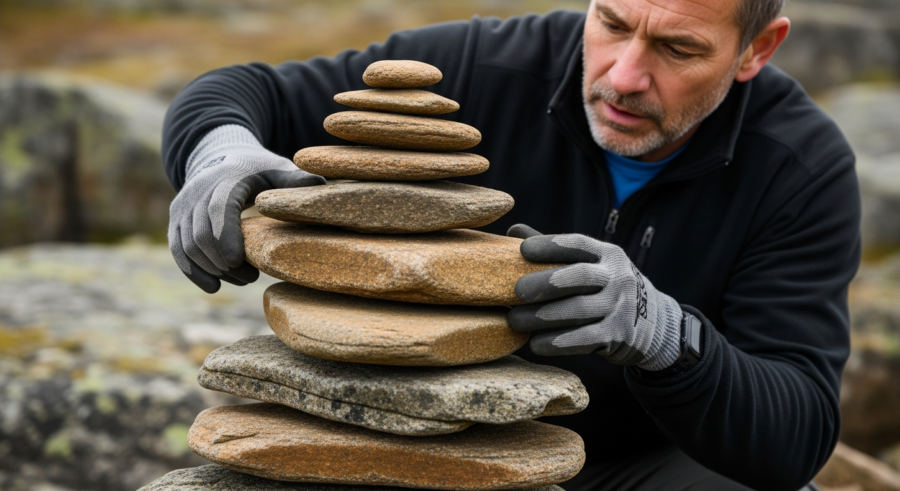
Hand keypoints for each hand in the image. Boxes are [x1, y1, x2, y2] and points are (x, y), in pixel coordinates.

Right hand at [168, 125, 325, 292]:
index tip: (238, 262)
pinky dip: (193, 271)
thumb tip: (321, 185)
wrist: (220, 158)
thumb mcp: (278, 169)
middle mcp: (197, 190)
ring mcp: (183, 206)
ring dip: (213, 270)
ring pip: (188, 246)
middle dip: (224, 262)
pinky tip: (214, 286)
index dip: (226, 236)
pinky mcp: (176, 220)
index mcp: (226, 178)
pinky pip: (178, 250)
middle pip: (201, 233)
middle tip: (251, 277)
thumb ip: (296, 180)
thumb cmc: (257, 168)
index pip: (219, 208)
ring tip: (242, 279)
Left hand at [507, 224, 682, 370]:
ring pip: (579, 311)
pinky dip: (556, 343)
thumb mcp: (591, 264)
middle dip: (545, 283)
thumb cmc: (605, 287)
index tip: (523, 249)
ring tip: (514, 320)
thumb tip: (513, 231)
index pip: (579, 244)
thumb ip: (554, 250)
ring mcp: (620, 308)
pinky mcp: (618, 336)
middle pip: (581, 277)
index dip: (551, 245)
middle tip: (516, 291)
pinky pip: (583, 339)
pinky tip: (534, 343)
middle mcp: (617, 278)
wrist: (653, 322)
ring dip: (542, 317)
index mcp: (607, 255)